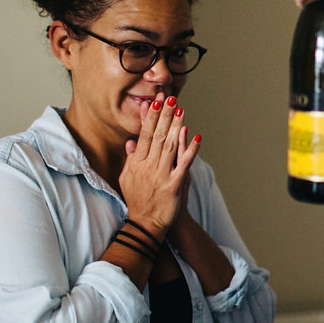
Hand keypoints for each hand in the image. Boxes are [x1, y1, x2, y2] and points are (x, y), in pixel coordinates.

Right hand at [118, 93, 200, 236]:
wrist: (145, 225)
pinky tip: (196, 137)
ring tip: (181, 110)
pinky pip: (183, 164)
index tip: (155, 102)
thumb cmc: (137, 200)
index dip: (150, 117)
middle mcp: (147, 167)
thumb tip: (131, 141)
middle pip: (157, 136)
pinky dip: (190, 150)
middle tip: (170, 98)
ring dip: (176, 126)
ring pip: (170, 146)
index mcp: (136, 163)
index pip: (144, 135)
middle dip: (164, 115)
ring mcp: (160, 175)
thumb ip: (130, 159)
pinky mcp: (173, 185)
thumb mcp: (127, 178)